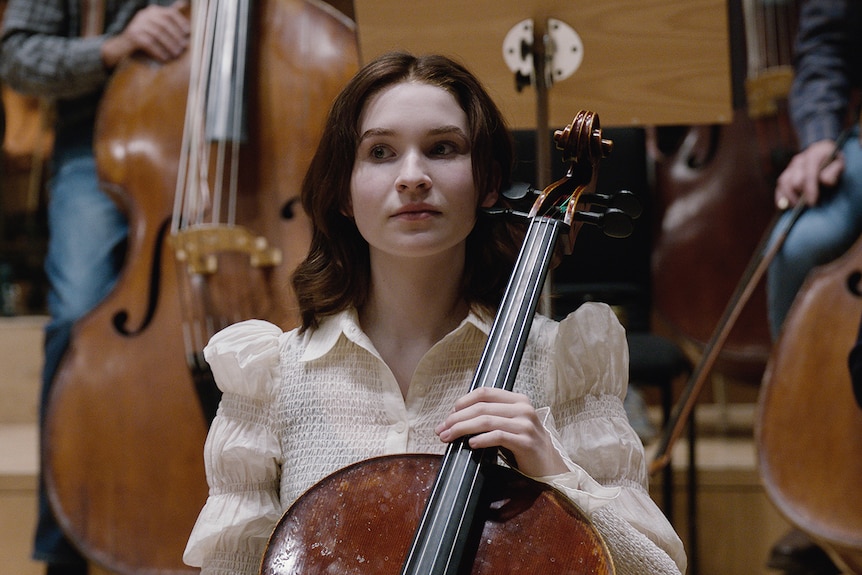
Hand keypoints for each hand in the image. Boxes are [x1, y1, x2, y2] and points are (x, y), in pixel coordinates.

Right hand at [101, 0, 189, 68]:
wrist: (122, 47)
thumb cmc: (144, 39)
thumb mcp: (157, 29)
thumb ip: (169, 23)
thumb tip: (184, 6)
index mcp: (152, 11)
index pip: (169, 13)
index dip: (180, 22)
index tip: (188, 33)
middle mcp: (144, 15)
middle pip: (164, 24)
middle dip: (176, 36)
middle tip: (183, 48)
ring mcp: (137, 24)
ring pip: (157, 34)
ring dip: (169, 45)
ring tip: (176, 54)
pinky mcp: (132, 36)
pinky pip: (149, 43)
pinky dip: (159, 52)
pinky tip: (164, 58)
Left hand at [435, 387, 567, 476]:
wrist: (549, 465)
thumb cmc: (524, 443)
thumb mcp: (510, 423)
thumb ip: (491, 415)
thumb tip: (457, 418)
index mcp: (517, 400)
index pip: (484, 392)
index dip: (463, 402)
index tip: (448, 416)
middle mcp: (523, 409)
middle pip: (481, 407)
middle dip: (457, 418)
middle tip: (441, 429)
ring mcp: (525, 425)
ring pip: (486, 421)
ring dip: (463, 429)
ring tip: (449, 437)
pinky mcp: (526, 442)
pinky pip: (498, 437)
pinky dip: (481, 439)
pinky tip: (470, 444)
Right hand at [774, 139, 843, 208]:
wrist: (824, 156)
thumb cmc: (833, 163)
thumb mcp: (839, 165)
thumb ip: (834, 172)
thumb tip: (825, 181)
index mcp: (814, 154)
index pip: (809, 174)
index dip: (810, 189)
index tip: (812, 203)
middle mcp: (799, 160)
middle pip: (794, 180)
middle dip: (800, 194)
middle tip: (807, 206)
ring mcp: (790, 167)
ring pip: (784, 183)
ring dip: (790, 197)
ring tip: (797, 208)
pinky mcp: (785, 175)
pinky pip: (779, 186)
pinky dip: (780, 197)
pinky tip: (785, 206)